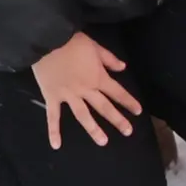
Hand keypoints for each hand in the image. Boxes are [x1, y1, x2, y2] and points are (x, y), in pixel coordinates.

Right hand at [32, 30, 142, 147]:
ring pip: (83, 116)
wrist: (47, 40)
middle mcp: (85, 90)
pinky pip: (53, 117)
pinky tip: (56, 145)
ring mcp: (69, 96)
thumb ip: (109, 59)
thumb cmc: (72, 42)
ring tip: (103, 142)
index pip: (117, 92)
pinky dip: (53, 131)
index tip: (138, 112)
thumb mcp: (95, 46)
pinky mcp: (52, 97)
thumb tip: (123, 68)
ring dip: (93, 129)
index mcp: (98, 77)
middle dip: (117, 120)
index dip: (128, 101)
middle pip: (104, 107)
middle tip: (128, 132)